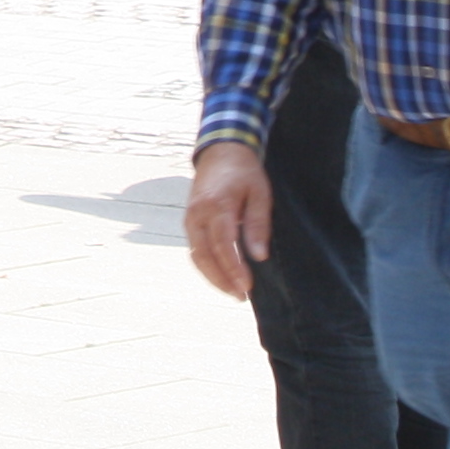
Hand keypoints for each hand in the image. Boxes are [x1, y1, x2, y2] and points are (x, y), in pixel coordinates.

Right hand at [182, 140, 271, 296]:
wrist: (220, 151)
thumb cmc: (245, 173)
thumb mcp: (260, 194)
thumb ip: (258, 225)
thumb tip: (259, 257)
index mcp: (217, 205)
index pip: (223, 245)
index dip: (234, 269)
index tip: (247, 286)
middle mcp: (197, 213)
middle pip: (204, 255)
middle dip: (222, 279)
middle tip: (240, 297)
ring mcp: (190, 217)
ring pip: (196, 255)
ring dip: (212, 276)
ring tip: (232, 292)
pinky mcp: (189, 220)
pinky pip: (194, 248)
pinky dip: (206, 265)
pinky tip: (221, 275)